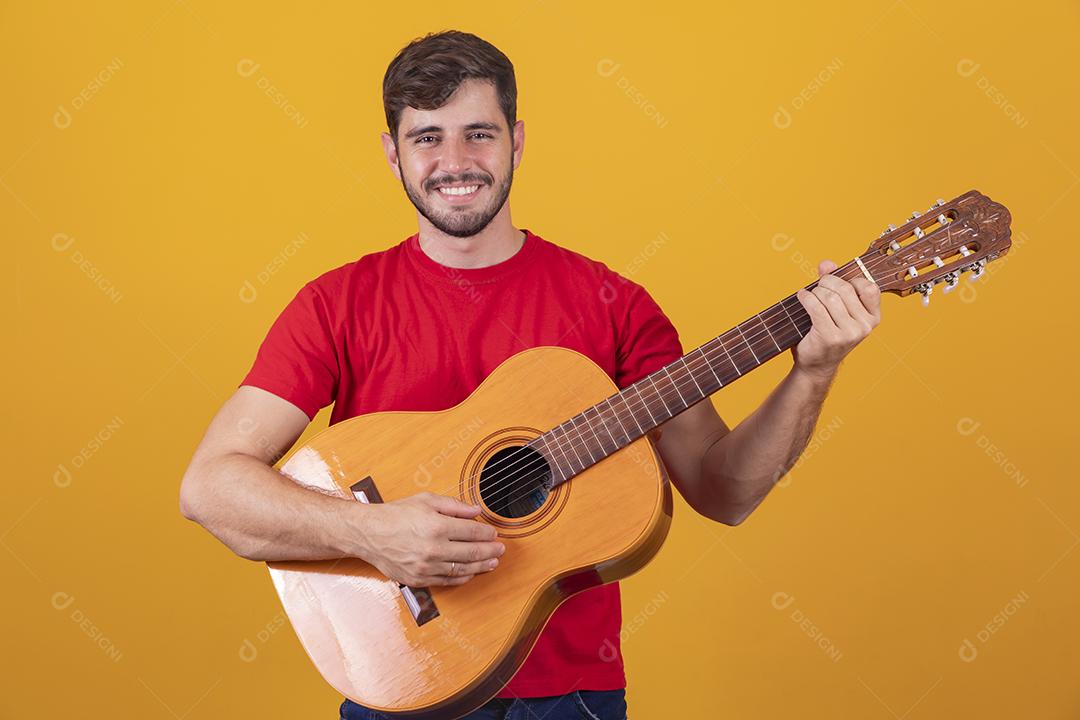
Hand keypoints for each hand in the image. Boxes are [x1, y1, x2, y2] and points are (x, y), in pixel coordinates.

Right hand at [356, 492, 504, 586]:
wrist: (368, 533)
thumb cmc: (395, 515)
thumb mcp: (426, 500)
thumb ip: (454, 506)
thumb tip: (477, 511)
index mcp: (437, 526)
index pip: (473, 532)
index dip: (487, 534)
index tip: (494, 534)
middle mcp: (433, 549)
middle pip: (472, 552)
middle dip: (490, 551)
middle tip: (500, 550)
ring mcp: (426, 566)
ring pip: (462, 569)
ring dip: (481, 566)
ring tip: (492, 563)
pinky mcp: (418, 579)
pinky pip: (447, 581)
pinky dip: (462, 578)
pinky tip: (471, 573)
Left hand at [793, 259, 880, 380]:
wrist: (817, 363)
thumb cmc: (828, 332)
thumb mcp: (837, 308)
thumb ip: (835, 283)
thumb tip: (827, 264)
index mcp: (873, 317)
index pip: (869, 287)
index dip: (851, 279)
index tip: (837, 281)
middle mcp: (865, 326)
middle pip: (845, 289)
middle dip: (827, 282)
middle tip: (818, 286)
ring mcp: (849, 333)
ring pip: (829, 297)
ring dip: (815, 292)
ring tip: (810, 295)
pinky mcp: (831, 337)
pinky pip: (816, 308)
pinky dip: (806, 298)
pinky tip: (802, 297)